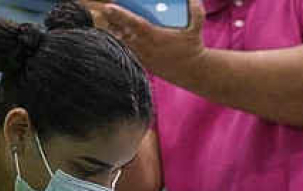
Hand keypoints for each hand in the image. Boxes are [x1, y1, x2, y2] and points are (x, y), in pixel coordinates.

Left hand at [83, 0, 207, 81]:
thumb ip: (196, 10)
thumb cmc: (193, 47)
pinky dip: (121, 43)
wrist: (192, 71)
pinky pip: (128, 52)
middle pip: (123, 33)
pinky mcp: (144, 63)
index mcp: (155, 37)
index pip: (134, 24)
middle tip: (106, 11)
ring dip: (114, 32)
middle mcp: (146, 48)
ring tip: (108, 22)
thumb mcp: (197, 27)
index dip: (120, 15)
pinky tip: (116, 35)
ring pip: (123, 44)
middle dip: (112, 22)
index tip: (109, 7)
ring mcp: (143, 57)